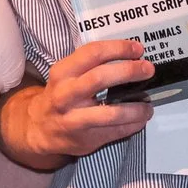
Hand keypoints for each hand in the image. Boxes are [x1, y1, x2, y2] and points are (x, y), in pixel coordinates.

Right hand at [8, 40, 155, 161]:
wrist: (40, 129)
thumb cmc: (62, 95)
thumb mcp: (66, 75)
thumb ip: (91, 65)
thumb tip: (132, 57)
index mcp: (62, 73)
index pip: (92, 53)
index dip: (118, 49)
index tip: (138, 49)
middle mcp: (66, 95)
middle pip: (101, 78)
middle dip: (129, 71)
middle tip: (148, 69)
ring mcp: (75, 119)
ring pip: (112, 113)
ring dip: (136, 108)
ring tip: (148, 105)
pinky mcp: (85, 139)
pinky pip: (116, 132)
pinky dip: (133, 124)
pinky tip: (140, 119)